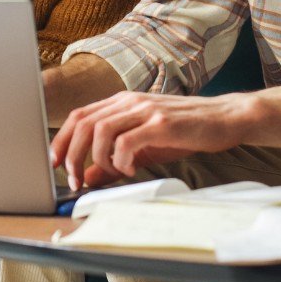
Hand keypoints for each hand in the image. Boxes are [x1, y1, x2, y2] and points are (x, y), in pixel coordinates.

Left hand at [50, 91, 254, 188]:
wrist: (224, 118)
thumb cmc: (186, 130)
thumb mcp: (144, 146)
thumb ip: (115, 160)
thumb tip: (88, 177)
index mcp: (122, 102)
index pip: (79, 117)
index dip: (62, 141)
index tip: (56, 164)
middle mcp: (129, 101)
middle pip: (83, 123)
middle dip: (72, 155)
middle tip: (75, 180)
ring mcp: (145, 110)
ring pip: (100, 131)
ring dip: (96, 159)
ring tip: (108, 174)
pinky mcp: (161, 123)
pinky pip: (127, 142)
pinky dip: (121, 160)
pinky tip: (131, 170)